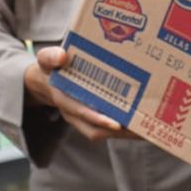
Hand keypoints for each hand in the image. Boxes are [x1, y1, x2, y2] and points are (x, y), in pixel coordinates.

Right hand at [23, 47, 138, 141]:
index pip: (80, 112)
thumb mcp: (46, 59)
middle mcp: (73, 112)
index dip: (98, 119)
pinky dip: (122, 128)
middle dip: (118, 131)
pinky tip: (139, 123)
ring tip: (146, 129)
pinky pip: (106, 128)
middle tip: (141, 128)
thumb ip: (50, 57)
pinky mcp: (89, 118)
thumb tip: (62, 56)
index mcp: (63, 98)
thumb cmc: (50, 68)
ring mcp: (81, 118)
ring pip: (103, 132)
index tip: (116, 123)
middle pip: (96, 129)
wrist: (45, 80)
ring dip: (123, 133)